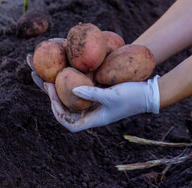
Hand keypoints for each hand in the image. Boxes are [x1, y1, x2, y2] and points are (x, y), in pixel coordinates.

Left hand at [27, 52, 160, 131]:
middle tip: (42, 80)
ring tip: (47, 73)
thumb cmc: (133, 96)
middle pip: (67, 107)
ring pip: (71, 96)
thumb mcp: (113, 95)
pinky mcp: (97, 91)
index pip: (69, 122)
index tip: (51, 97)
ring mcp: (94, 102)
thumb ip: (92, 93)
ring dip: (59, 87)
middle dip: (52, 96)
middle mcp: (91, 112)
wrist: (148, 91)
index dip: (58, 113)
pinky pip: (80, 87)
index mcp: (94, 119)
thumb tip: (72, 89)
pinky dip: (71, 80)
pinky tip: (66, 69)